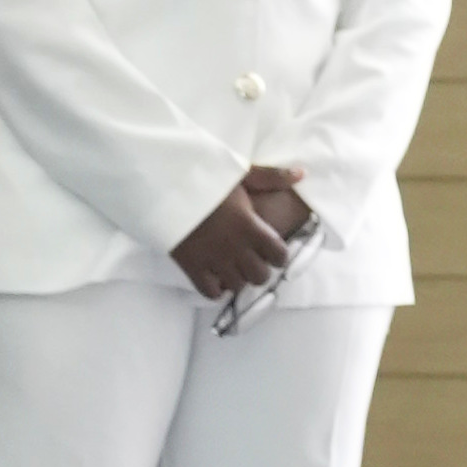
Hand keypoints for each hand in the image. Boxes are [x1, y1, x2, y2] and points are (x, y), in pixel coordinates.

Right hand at [170, 161, 309, 302]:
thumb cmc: (204, 181)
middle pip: (260, 276)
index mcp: (251, 227)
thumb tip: (303, 173)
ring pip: (238, 286)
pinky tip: (215, 276)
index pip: (279, 255)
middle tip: (251, 259)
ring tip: (233, 268)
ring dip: (238, 279)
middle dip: (259, 269)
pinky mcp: (192, 267)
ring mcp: (213, 261)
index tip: (270, 249)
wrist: (164, 189)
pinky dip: (216, 288)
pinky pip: (210, 292)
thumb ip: (271, 177)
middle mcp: (236, 249)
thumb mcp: (240, 174)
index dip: (278, 255)